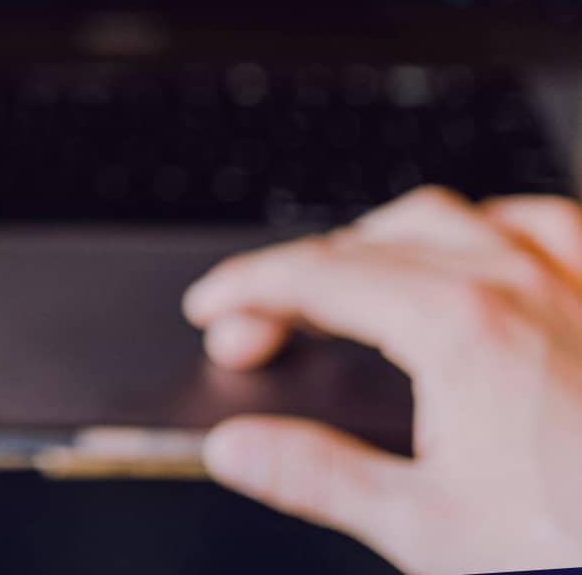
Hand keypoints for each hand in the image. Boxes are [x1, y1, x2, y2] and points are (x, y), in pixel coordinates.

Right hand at [184, 186, 581, 573]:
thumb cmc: (576, 548)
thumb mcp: (424, 528)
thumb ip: (316, 476)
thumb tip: (238, 447)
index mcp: (461, 329)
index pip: (320, 276)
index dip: (248, 288)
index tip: (214, 310)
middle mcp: (523, 287)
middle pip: (380, 238)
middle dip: (305, 271)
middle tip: (264, 324)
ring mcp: (581, 292)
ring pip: (469, 216)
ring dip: (397, 237)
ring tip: (361, 272)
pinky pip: (561, 228)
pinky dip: (506, 230)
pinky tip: (496, 253)